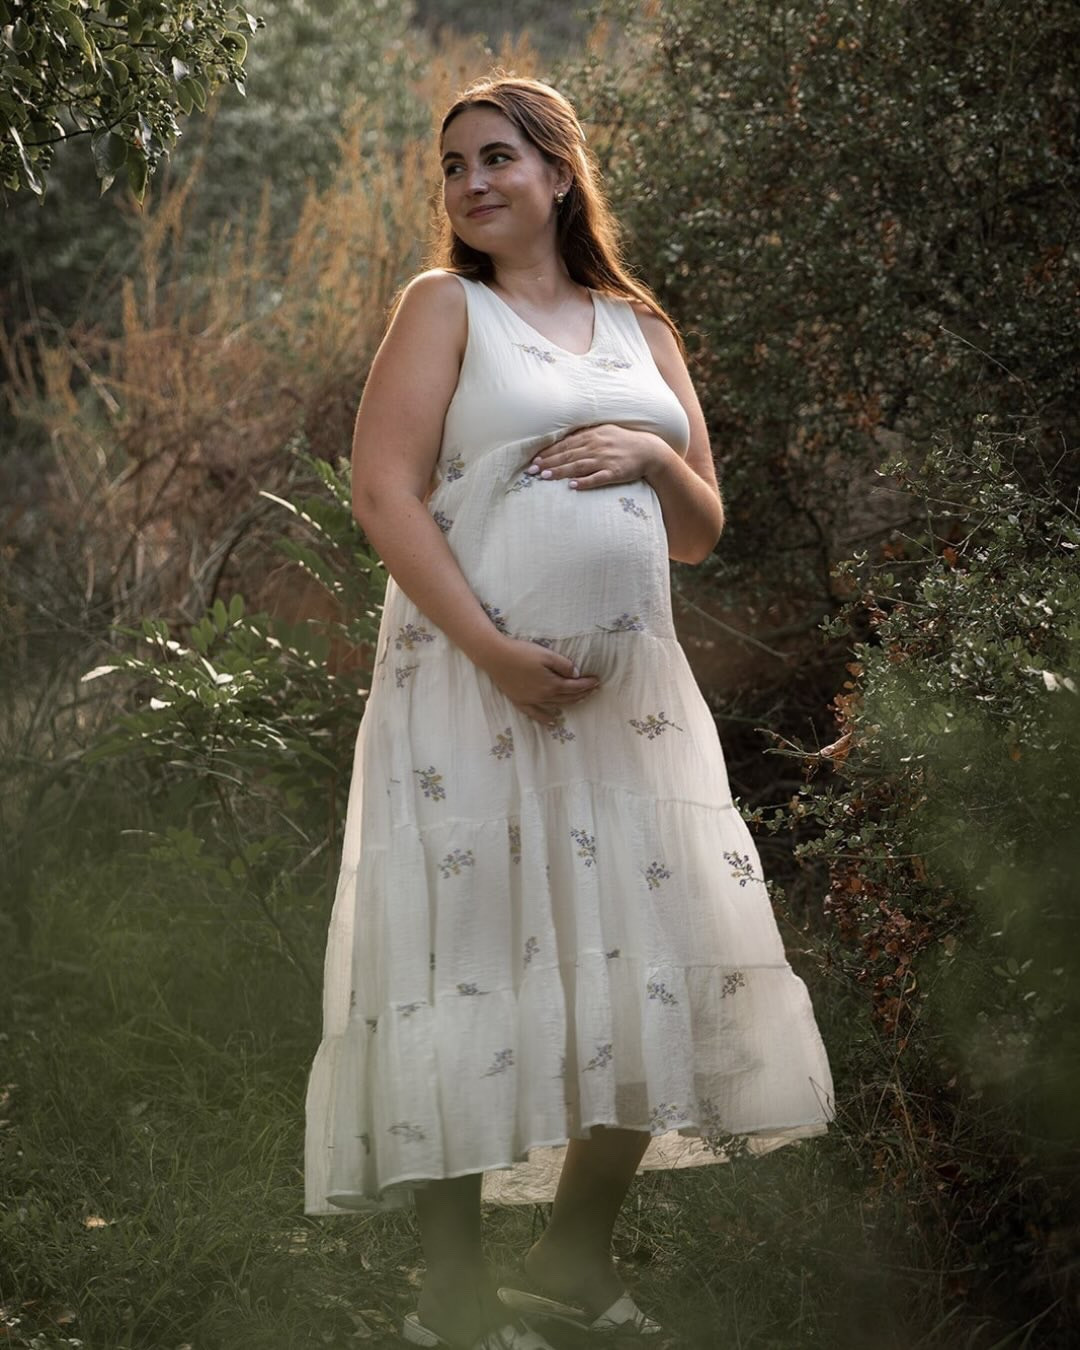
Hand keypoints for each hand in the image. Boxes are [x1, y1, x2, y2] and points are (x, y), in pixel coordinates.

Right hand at [480, 636, 599, 724]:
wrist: (495, 657)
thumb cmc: (521, 652)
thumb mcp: (546, 654)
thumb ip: (563, 665)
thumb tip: (575, 675)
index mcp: (552, 684)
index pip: (575, 686)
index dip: (588, 684)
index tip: (598, 681)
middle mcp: (544, 696)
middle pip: (568, 697)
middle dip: (582, 693)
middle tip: (593, 689)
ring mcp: (531, 701)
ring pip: (555, 705)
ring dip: (570, 703)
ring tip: (580, 699)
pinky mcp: (520, 701)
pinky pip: (535, 714)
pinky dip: (545, 719)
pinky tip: (552, 721)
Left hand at [526, 424, 670, 490]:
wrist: (649, 451)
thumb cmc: (623, 441)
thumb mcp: (604, 431)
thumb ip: (585, 435)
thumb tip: (564, 440)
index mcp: (593, 435)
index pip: (565, 445)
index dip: (549, 452)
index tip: (534, 460)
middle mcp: (597, 446)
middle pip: (568, 455)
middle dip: (548, 462)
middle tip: (532, 471)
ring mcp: (605, 460)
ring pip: (578, 466)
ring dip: (561, 471)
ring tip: (545, 477)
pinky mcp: (614, 472)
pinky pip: (597, 478)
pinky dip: (585, 482)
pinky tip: (573, 486)